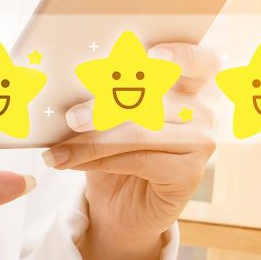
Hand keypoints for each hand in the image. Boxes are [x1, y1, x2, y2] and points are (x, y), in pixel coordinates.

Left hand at [42, 42, 218, 259]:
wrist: (119, 205)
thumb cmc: (113, 150)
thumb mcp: (107, 116)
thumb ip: (106, 94)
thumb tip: (70, 81)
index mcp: (190, 83)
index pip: (198, 60)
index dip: (180, 54)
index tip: (154, 54)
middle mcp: (202, 110)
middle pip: (154, 97)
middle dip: (105, 105)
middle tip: (71, 118)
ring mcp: (202, 142)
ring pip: (140, 132)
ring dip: (91, 142)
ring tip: (57, 151)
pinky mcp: (191, 174)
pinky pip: (138, 160)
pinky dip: (99, 161)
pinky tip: (72, 163)